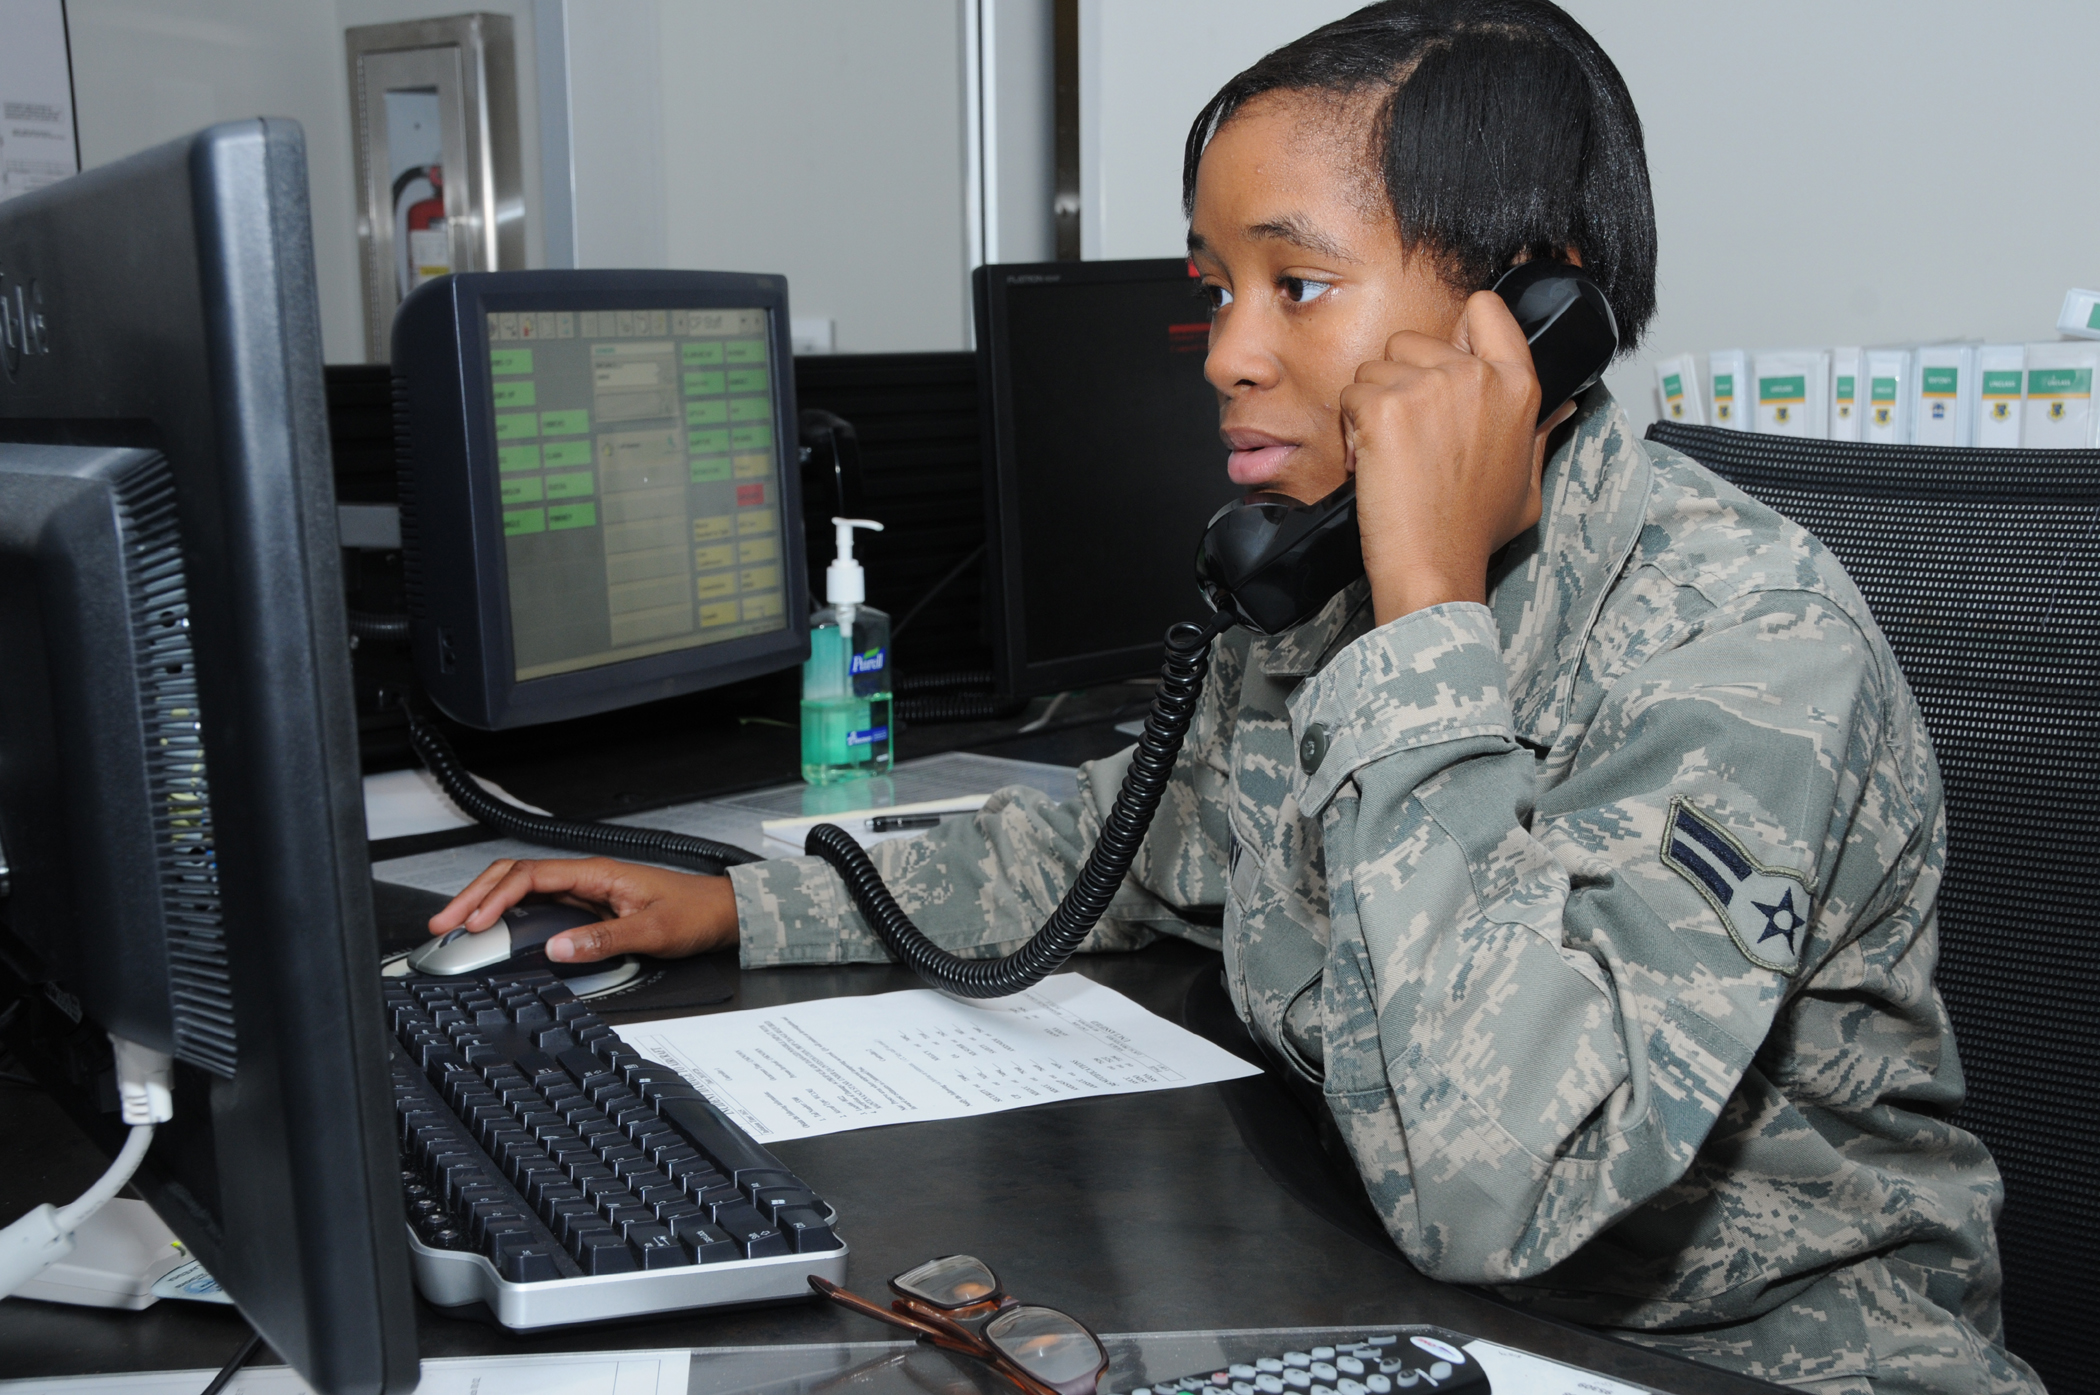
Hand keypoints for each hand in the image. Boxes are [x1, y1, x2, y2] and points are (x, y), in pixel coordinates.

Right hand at [427, 857, 739, 962]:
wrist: (722, 913)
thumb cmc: (695, 913)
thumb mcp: (653, 930)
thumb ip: (604, 940)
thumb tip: (557, 947)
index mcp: (597, 874)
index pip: (531, 877)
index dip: (496, 897)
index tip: (473, 922)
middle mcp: (586, 878)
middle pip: (515, 877)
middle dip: (475, 896)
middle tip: (444, 923)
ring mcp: (585, 892)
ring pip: (522, 889)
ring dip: (487, 904)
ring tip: (457, 926)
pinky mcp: (588, 908)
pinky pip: (539, 906)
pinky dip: (509, 915)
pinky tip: (493, 929)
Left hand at [1341, 288, 1578, 625]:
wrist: (1434, 564)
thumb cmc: (1475, 530)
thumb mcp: (1528, 482)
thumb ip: (1540, 435)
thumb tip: (1563, 407)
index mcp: (1517, 385)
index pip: (1485, 311)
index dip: (1459, 329)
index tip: (1446, 357)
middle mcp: (1476, 375)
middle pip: (1414, 341)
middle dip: (1400, 380)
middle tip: (1409, 433)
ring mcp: (1429, 387)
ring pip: (1375, 366)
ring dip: (1371, 404)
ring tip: (1389, 452)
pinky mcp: (1385, 406)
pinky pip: (1351, 395)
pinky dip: (1350, 429)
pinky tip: (1370, 462)